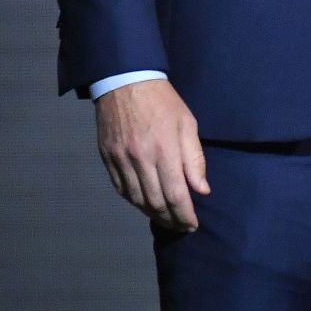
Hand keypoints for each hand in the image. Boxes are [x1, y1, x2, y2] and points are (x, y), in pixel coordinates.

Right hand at [94, 78, 207, 231]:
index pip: (176, 194)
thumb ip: (195, 159)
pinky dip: (135, 202)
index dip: (185, 214)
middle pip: (155, 201)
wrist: (126, 83)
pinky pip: (121, 190)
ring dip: (152, 214)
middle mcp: (141, 159)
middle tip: (182, 227)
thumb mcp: (188, 124)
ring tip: (166, 220)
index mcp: (165, 150)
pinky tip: (145, 205)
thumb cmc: (164, 102)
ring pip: (137, 199)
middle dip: (171, 219)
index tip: (192, 225)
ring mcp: (121, 161)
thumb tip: (202, 190)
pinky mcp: (108, 160)